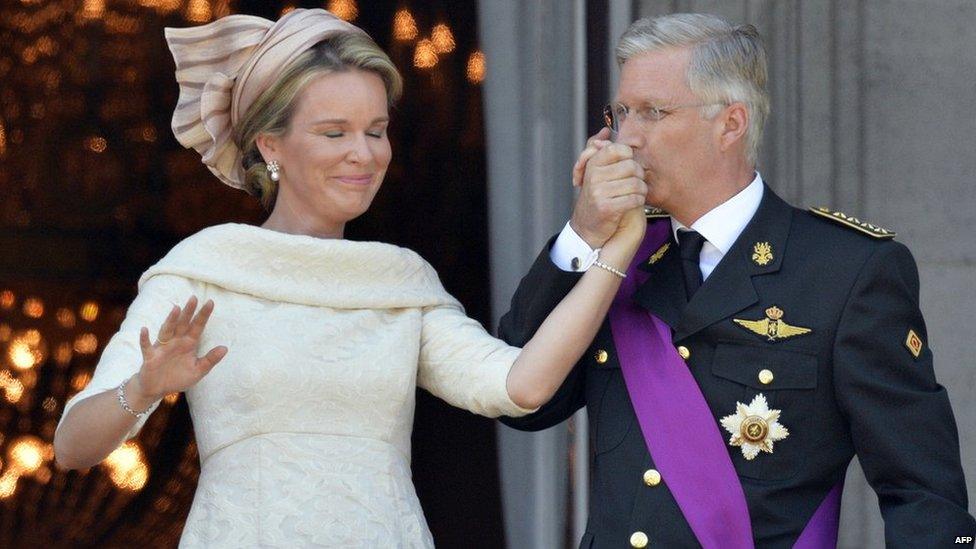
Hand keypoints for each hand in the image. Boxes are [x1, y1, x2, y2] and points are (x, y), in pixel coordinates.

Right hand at [133, 296, 226, 402]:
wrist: (157, 389)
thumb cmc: (178, 377)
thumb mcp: (198, 371)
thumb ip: (210, 360)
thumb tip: (225, 348)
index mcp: (188, 344)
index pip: (197, 327)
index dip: (203, 315)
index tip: (211, 302)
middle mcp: (176, 342)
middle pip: (183, 324)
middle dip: (188, 312)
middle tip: (194, 298)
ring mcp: (162, 348)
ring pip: (167, 331)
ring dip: (170, 320)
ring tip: (176, 308)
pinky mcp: (150, 356)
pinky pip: (146, 346)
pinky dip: (145, 339)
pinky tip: (144, 330)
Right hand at [570, 134, 647, 248]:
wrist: (587, 226)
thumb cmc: (596, 196)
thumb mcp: (594, 170)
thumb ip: (600, 149)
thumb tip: (605, 131)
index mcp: (592, 164)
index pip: (618, 149)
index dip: (629, 156)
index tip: (627, 165)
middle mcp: (594, 177)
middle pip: (631, 166)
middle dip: (638, 175)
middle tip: (635, 181)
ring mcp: (599, 193)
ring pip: (635, 183)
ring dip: (641, 190)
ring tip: (637, 193)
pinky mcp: (607, 208)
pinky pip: (634, 199)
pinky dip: (639, 201)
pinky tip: (634, 202)